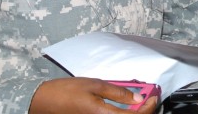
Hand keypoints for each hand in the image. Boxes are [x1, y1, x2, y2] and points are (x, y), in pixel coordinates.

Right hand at [29, 77, 157, 113]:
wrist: (43, 103)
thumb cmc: (67, 91)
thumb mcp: (95, 85)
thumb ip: (118, 93)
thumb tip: (138, 99)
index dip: (149, 108)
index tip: (154, 96)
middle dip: (144, 112)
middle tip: (150, 99)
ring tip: (139, 102)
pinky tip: (125, 107)